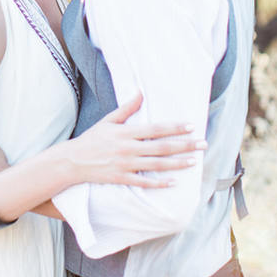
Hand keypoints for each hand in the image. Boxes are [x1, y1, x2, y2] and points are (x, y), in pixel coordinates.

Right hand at [67, 93, 205, 187]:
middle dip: (184, 145)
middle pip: (161, 147)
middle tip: (203, 144)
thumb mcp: (108, 121)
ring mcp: (125, 165)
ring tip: (194, 161)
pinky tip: (174, 182)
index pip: (155, 128)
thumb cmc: (92, 139)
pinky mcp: (121, 179)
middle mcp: (128, 148)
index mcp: (126, 132)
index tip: (191, 125)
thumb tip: (140, 93)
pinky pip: (144, 182)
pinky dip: (159, 183)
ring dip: (177, 163)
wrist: (73, 161)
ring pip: (157, 165)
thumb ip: (126, 109)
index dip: (175, 127)